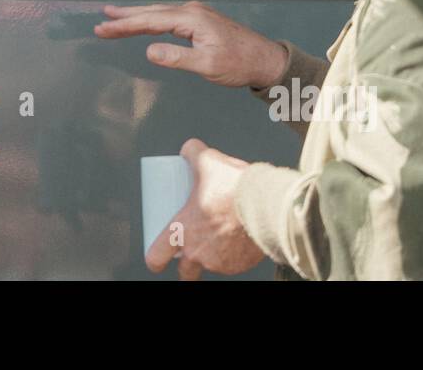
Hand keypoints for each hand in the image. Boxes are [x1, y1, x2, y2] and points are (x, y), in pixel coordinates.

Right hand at [94, 0, 287, 88]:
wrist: (265, 59)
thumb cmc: (240, 63)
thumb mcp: (207, 65)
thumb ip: (177, 58)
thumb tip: (149, 50)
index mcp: (191, 19)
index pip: (150, 21)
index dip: (124, 25)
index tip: (103, 29)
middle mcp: (191, 11)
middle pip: (151, 13)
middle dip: (124, 17)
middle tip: (101, 22)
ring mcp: (196, 14)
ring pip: (158, 13)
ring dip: (135, 16)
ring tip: (114, 16)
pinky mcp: (199, 21)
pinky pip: (168, 17)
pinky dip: (150, 19)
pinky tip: (144, 21)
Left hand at [146, 139, 266, 279]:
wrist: (267, 204)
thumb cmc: (232, 186)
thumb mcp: (207, 161)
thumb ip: (193, 152)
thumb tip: (189, 148)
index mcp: (183, 231)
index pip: (157, 256)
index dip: (154, 259)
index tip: (156, 260)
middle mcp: (199, 253)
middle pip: (185, 274)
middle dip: (186, 268)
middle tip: (191, 255)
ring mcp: (222, 263)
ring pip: (213, 266)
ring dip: (214, 257)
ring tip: (222, 237)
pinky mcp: (242, 265)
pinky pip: (235, 264)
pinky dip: (235, 254)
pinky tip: (240, 238)